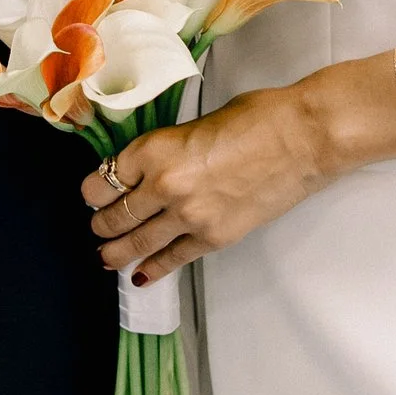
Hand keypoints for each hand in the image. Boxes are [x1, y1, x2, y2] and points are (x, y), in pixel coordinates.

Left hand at [81, 85, 333, 285]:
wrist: (303, 139)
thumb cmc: (258, 117)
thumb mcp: (195, 124)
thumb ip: (168, 149)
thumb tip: (151, 166)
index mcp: (154, 149)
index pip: (104, 179)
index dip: (93, 191)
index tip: (93, 195)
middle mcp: (163, 186)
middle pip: (115, 216)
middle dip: (102, 225)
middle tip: (98, 228)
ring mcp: (188, 216)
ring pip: (137, 243)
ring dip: (117, 253)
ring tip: (106, 258)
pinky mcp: (214, 238)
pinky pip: (174, 259)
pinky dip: (155, 269)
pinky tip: (142, 277)